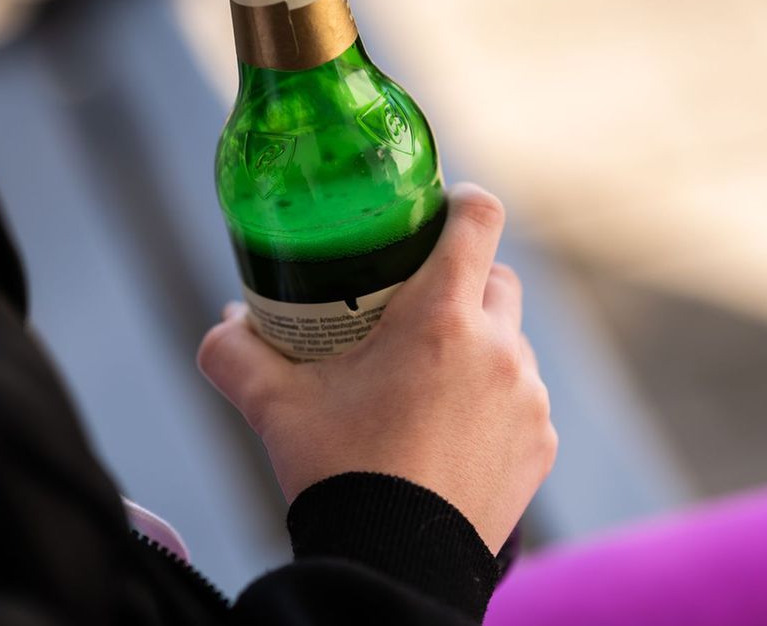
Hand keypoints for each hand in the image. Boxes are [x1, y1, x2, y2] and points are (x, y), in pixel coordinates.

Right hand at [197, 183, 556, 553]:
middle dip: (462, 280)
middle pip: (497, 277)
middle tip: (415, 306)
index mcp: (441, 318)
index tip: (439, 208)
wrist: (392, 564)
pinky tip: (451, 430)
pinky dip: (494, 402)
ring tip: (428, 380)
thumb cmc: (336, 472)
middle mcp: (499, 348)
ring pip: (511, 342)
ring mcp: (528, 398)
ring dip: (479, 345)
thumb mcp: (273, 405)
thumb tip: (225, 322)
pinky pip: (523, 400)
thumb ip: (235, 352)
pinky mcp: (541, 444)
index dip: (460, 202)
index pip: (477, 218)